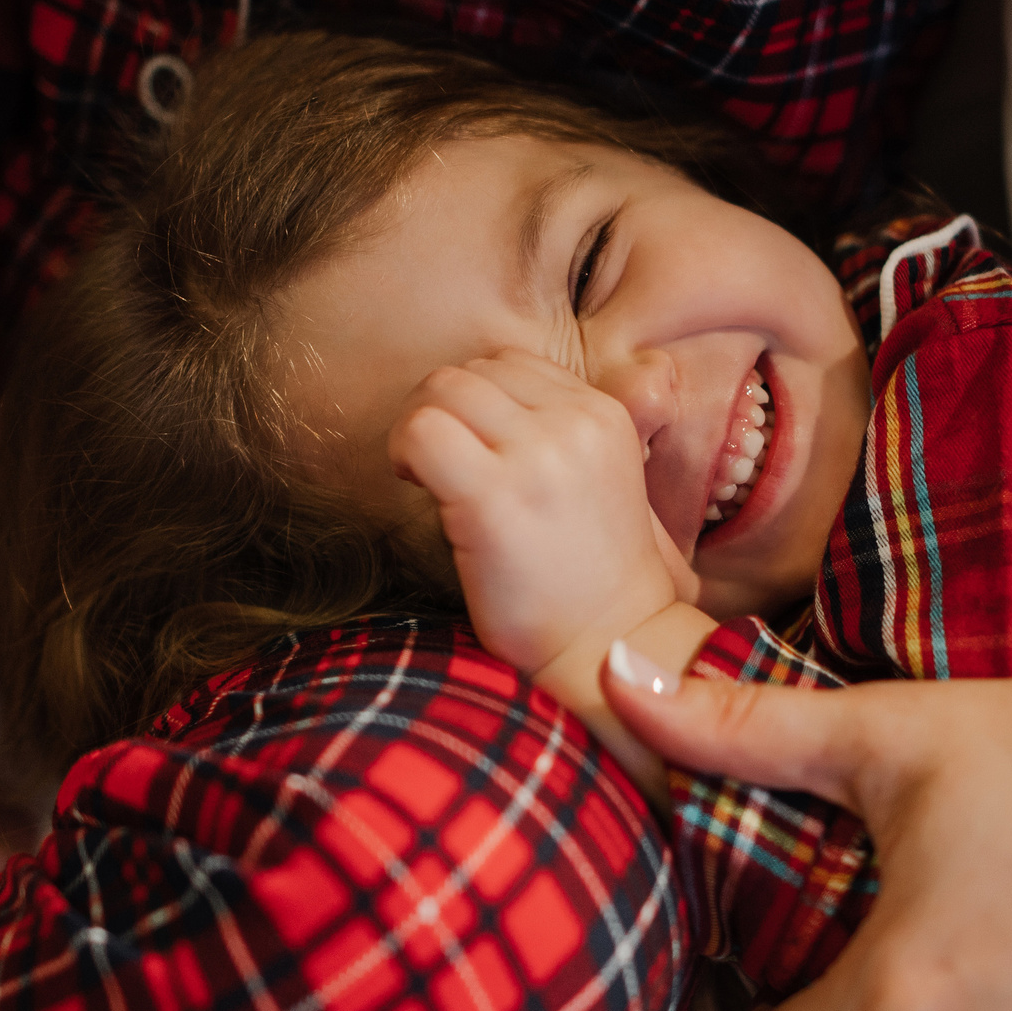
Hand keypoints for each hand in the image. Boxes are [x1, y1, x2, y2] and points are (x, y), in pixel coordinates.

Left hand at [388, 348, 695, 676]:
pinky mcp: (493, 496)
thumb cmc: (592, 578)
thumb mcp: (604, 481)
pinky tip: (414, 485)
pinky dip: (403, 452)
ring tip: (424, 475)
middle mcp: (575, 425)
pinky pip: (421, 433)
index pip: (512, 364)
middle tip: (434, 462)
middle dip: (440, 408)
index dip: (475, 401)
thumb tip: (485, 406)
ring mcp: (537, 457)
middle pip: (472, 371)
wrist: (609, 646)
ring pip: (442, 389)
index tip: (469, 447)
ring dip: (418, 426)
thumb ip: (564, 433)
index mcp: (603, 416)